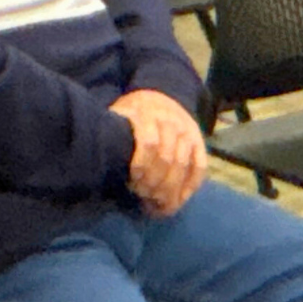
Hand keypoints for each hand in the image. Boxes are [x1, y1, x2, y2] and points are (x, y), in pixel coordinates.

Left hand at [108, 88, 207, 214]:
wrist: (161, 96)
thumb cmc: (133, 114)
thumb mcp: (119, 116)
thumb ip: (115, 134)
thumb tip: (102, 162)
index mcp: (147, 113)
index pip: (149, 143)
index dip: (141, 165)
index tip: (131, 182)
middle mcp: (171, 122)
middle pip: (166, 159)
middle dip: (155, 184)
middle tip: (144, 199)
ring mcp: (187, 132)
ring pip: (182, 165)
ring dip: (170, 190)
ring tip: (158, 205)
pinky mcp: (199, 141)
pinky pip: (199, 167)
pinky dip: (189, 187)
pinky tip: (178, 200)